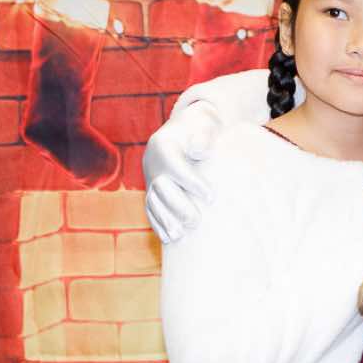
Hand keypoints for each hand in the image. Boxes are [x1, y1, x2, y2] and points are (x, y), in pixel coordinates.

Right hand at [143, 101, 223, 243]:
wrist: (185, 129)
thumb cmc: (201, 127)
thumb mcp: (204, 123)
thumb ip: (203, 136)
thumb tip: (199, 152)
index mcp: (164, 145)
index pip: (176, 167)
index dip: (192, 183)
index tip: (211, 197)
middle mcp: (153, 163)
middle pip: (161, 188)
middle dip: (177, 206)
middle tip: (195, 221)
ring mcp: (151, 178)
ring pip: (153, 201)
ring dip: (165, 220)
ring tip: (178, 236)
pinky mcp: (153, 190)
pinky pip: (151, 208)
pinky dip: (158, 223)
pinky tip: (168, 238)